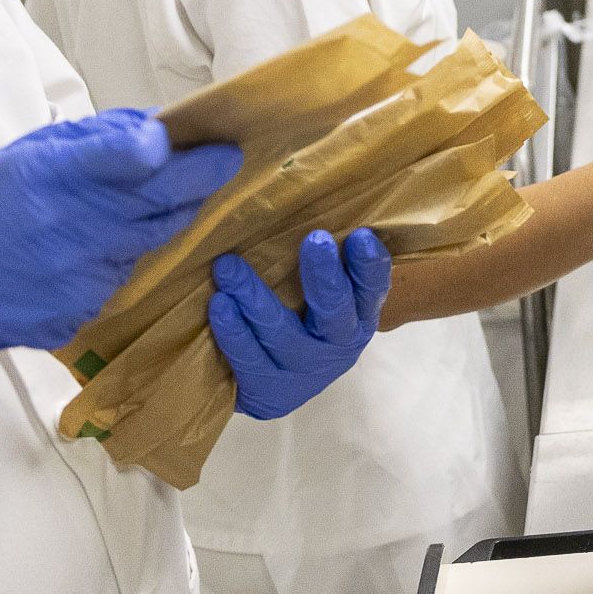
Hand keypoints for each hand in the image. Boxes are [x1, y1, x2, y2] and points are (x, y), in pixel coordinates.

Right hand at [0, 109, 242, 402]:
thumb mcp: (19, 157)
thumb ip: (90, 139)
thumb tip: (156, 128)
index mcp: (49, 176)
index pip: (131, 154)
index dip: (167, 145)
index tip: (196, 136)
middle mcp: (72, 224)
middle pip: (166, 197)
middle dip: (207, 174)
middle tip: (230, 158)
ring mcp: (81, 271)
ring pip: (153, 235)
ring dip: (163, 216)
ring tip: (151, 202)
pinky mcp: (86, 307)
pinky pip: (126, 272)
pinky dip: (122, 257)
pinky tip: (90, 252)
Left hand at [208, 228, 390, 418]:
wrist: (278, 388)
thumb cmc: (301, 322)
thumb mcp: (322, 297)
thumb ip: (324, 263)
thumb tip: (308, 202)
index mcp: (360, 316)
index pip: (372, 289)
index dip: (370, 265)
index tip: (360, 236)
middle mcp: (340, 345)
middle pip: (335, 310)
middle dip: (324, 275)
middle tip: (314, 239)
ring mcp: (305, 370)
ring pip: (282, 334)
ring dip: (254, 297)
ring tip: (228, 267)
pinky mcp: (271, 391)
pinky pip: (249, 358)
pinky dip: (233, 331)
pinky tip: (219, 304)